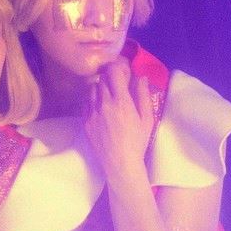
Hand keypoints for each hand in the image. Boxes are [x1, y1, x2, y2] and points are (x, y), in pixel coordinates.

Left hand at [85, 57, 153, 181]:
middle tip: (118, 83)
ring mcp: (91, 112)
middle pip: (102, 79)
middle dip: (110, 78)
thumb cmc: (137, 141)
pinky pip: (85, 102)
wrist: (119, 163)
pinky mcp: (84, 120)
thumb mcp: (146, 118)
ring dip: (100, 88)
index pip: (113, 72)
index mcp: (121, 101)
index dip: (117, 67)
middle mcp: (103, 103)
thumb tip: (141, 77)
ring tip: (109, 96)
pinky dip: (92, 99)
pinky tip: (100, 106)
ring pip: (91, 89)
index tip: (123, 70)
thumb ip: (143, 95)